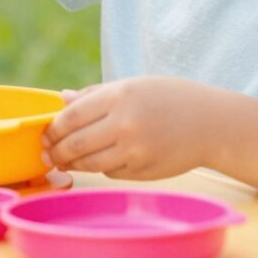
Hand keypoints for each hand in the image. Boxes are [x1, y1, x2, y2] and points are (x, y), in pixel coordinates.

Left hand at [41, 76, 220, 178]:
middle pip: (74, 144)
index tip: (45, 133)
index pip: (71, 117)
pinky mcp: (143, 171)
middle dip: (56, 151)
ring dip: (73, 163)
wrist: (212, 123)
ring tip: (66, 160)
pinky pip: (110, 172)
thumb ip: (94, 94)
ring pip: (89, 163)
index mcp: (119, 96)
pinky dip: (101, 168)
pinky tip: (103, 159)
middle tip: (48, 154)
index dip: (52, 128)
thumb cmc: (169, 99)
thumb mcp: (133, 86)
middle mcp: (125, 124)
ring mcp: (135, 151)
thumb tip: (61, 99)